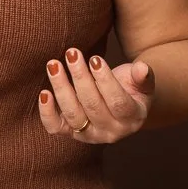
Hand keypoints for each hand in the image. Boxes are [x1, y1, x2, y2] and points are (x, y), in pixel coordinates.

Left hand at [38, 49, 154, 142]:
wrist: (120, 106)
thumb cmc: (131, 89)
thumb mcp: (142, 82)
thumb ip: (143, 76)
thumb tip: (143, 68)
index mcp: (132, 119)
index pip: (118, 102)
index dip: (105, 81)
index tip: (95, 59)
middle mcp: (111, 132)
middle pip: (92, 106)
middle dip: (80, 77)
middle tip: (71, 53)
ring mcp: (89, 135)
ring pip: (73, 114)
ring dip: (61, 88)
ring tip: (54, 64)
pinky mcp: (71, 134)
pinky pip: (55, 127)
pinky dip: (47, 112)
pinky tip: (43, 92)